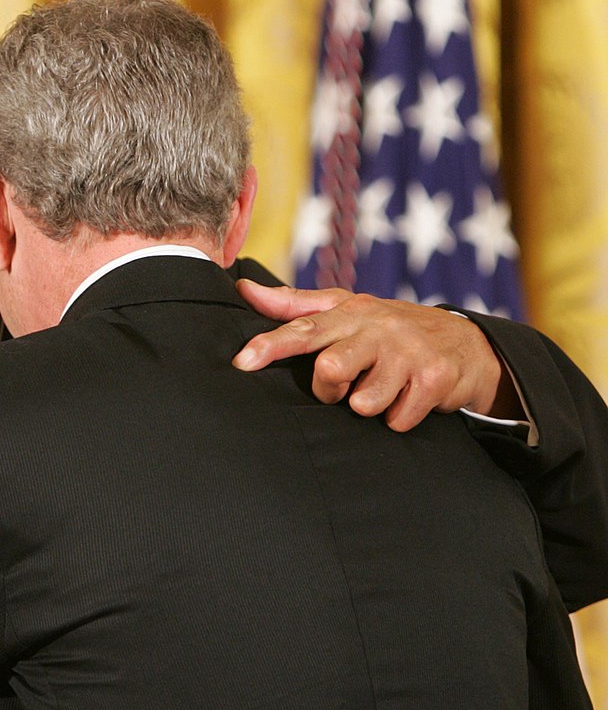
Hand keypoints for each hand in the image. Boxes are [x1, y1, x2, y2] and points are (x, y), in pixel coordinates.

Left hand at [232, 281, 516, 431]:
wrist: (466, 343)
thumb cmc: (389, 330)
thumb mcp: (345, 310)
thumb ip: (294, 305)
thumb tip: (244, 290)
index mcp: (350, 313)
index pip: (303, 328)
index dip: (271, 345)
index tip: (243, 361)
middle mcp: (378, 328)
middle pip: (331, 369)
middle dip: (330, 390)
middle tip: (346, 386)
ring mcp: (408, 352)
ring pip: (364, 403)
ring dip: (369, 406)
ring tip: (383, 389)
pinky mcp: (434, 378)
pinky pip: (397, 419)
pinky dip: (398, 418)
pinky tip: (408, 398)